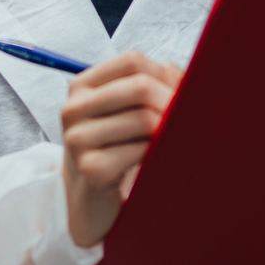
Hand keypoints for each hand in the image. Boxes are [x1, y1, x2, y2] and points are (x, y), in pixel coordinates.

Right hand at [61, 51, 181, 247]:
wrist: (90, 203)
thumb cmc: (116, 151)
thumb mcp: (128, 113)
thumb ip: (153, 86)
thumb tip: (179, 72)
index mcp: (82, 87)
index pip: (132, 61)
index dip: (165, 75)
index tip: (182, 94)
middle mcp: (74, 109)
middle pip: (140, 87)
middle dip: (173, 102)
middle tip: (191, 119)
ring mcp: (78, 139)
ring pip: (144, 119)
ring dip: (167, 131)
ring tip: (171, 142)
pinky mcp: (91, 168)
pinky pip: (141, 150)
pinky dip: (157, 155)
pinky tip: (156, 162)